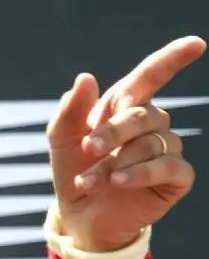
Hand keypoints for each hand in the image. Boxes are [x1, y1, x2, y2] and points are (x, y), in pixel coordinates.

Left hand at [46, 36, 204, 251]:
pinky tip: (119, 182)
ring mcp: (167, 150)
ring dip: (116, 163)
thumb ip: (71, 109)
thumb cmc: (73, 169)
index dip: (173, 58)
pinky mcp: (176, 178)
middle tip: (89, 148)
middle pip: (143, 114)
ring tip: (90, 181)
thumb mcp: (62, 139)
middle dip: (112, 132)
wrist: (79, 214)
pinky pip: (168, 167)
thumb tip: (86, 77)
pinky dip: (140, 173)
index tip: (196, 44)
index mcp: (125, 106)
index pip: (152, 76)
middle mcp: (151, 124)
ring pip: (152, 143)